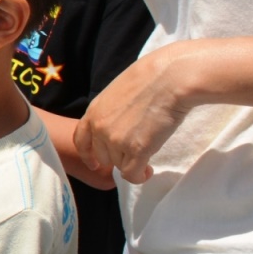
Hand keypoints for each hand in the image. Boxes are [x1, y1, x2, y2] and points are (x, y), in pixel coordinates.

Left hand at [74, 46, 193, 183]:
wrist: (171, 78)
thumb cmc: (152, 77)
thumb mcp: (119, 91)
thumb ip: (113, 110)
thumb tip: (121, 122)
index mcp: (95, 111)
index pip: (81, 140)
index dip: (88, 155)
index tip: (94, 164)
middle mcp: (100, 128)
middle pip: (103, 156)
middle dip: (118, 157)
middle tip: (135, 154)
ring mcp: (116, 140)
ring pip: (120, 165)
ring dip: (133, 163)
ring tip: (148, 155)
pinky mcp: (136, 150)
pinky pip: (132, 174)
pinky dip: (140, 176)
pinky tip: (149, 171)